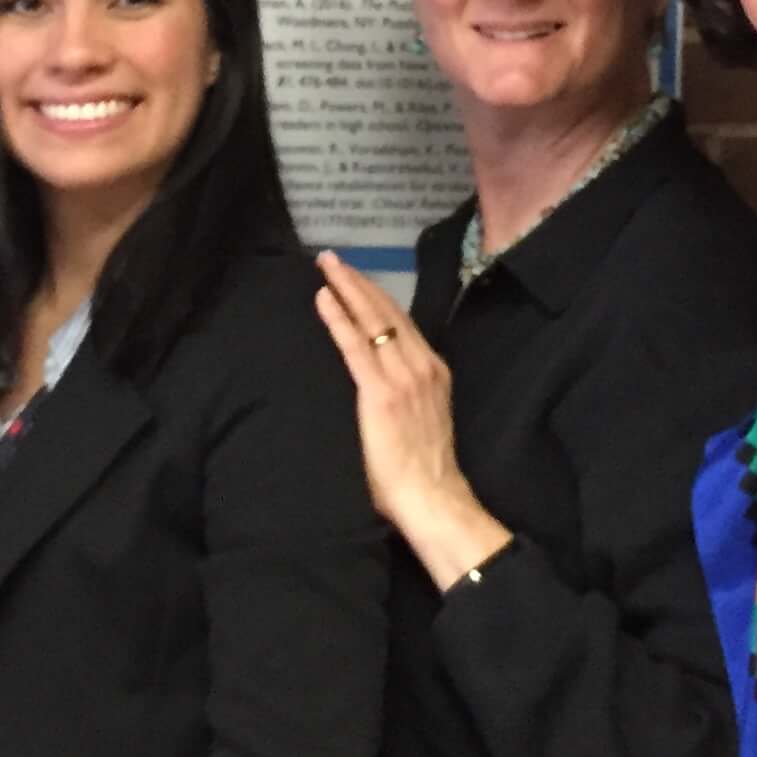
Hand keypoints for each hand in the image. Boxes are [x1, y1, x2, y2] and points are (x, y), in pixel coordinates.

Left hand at [315, 251, 511, 590]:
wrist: (433, 498)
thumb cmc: (419, 472)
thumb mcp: (420, 419)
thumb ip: (401, 396)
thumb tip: (375, 387)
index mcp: (433, 372)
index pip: (402, 323)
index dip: (377, 297)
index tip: (357, 278)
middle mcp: (422, 366)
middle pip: (387, 312)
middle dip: (359, 282)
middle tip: (333, 258)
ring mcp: (403, 377)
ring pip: (373, 320)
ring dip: (347, 289)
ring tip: (326, 267)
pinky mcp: (381, 393)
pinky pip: (355, 346)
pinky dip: (339, 318)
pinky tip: (324, 299)